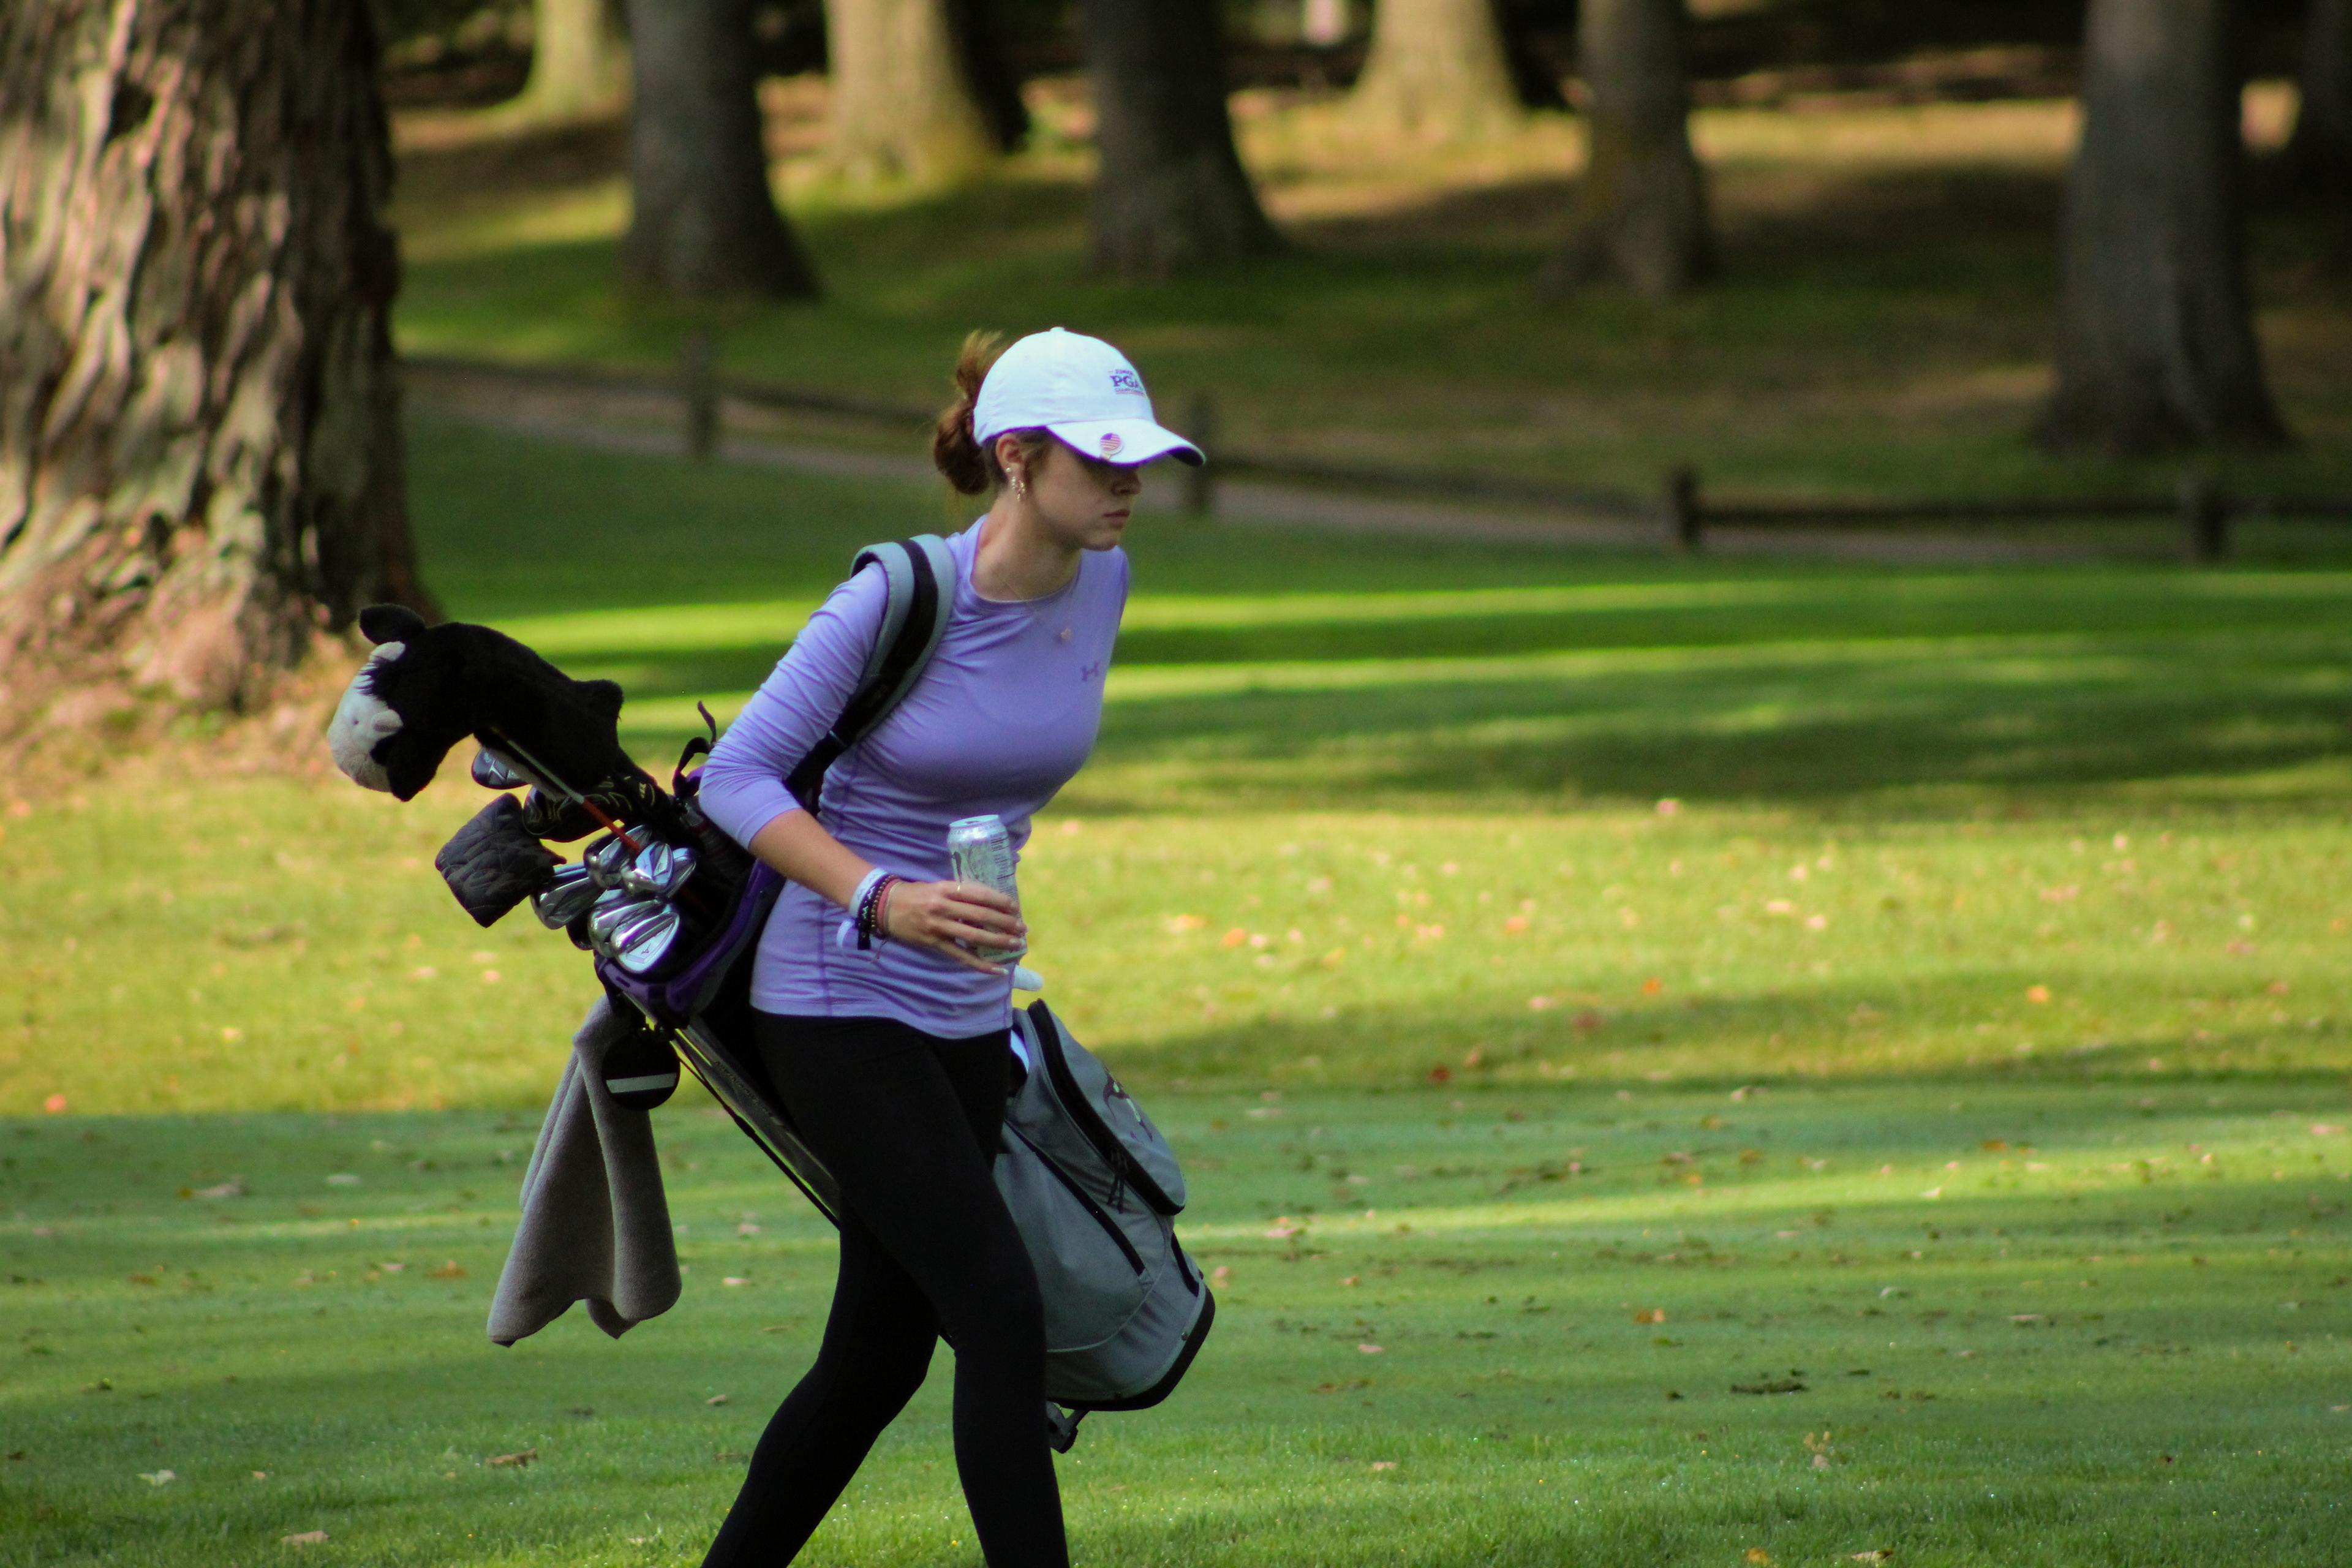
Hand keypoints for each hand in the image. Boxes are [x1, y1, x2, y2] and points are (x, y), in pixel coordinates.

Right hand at [883, 880, 1025, 974]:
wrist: (885, 906)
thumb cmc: (916, 893)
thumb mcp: (938, 886)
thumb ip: (960, 893)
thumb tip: (988, 901)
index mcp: (946, 888)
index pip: (979, 894)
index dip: (999, 901)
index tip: (1015, 907)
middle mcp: (943, 906)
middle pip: (980, 915)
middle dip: (1004, 922)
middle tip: (1022, 928)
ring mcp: (938, 926)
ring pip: (974, 936)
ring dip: (998, 941)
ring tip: (1015, 945)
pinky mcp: (934, 943)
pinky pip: (961, 955)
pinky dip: (980, 963)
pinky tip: (996, 969)